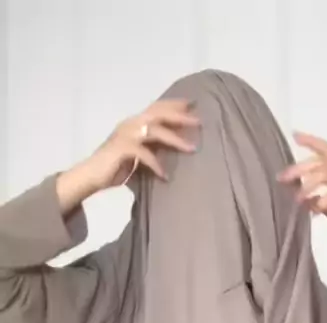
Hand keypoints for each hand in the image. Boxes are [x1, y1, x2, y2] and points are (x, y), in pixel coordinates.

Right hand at [57, 99, 199, 214]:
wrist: (90, 176)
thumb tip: (171, 147)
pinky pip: (144, 154)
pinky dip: (157, 164)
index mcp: (134, 123)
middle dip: (180, 116)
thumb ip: (151, 146)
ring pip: (155, 131)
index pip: (156, 108)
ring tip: (192, 149)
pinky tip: (165, 176)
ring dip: (175, 139)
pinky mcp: (122, 149)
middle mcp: (130, 124)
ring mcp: (125, 135)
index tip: (193, 104)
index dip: (174, 104)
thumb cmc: (114, 167)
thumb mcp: (137, 153)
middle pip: (158, 114)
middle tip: (199, 122)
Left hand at [277, 132, 326, 255]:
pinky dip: (320, 202)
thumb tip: (294, 192)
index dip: (310, 141)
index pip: (325, 149)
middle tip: (282, 178)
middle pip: (319, 161)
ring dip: (307, 185)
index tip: (295, 134)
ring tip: (297, 199)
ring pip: (324, 174)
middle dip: (299, 168)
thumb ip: (313, 196)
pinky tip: (313, 212)